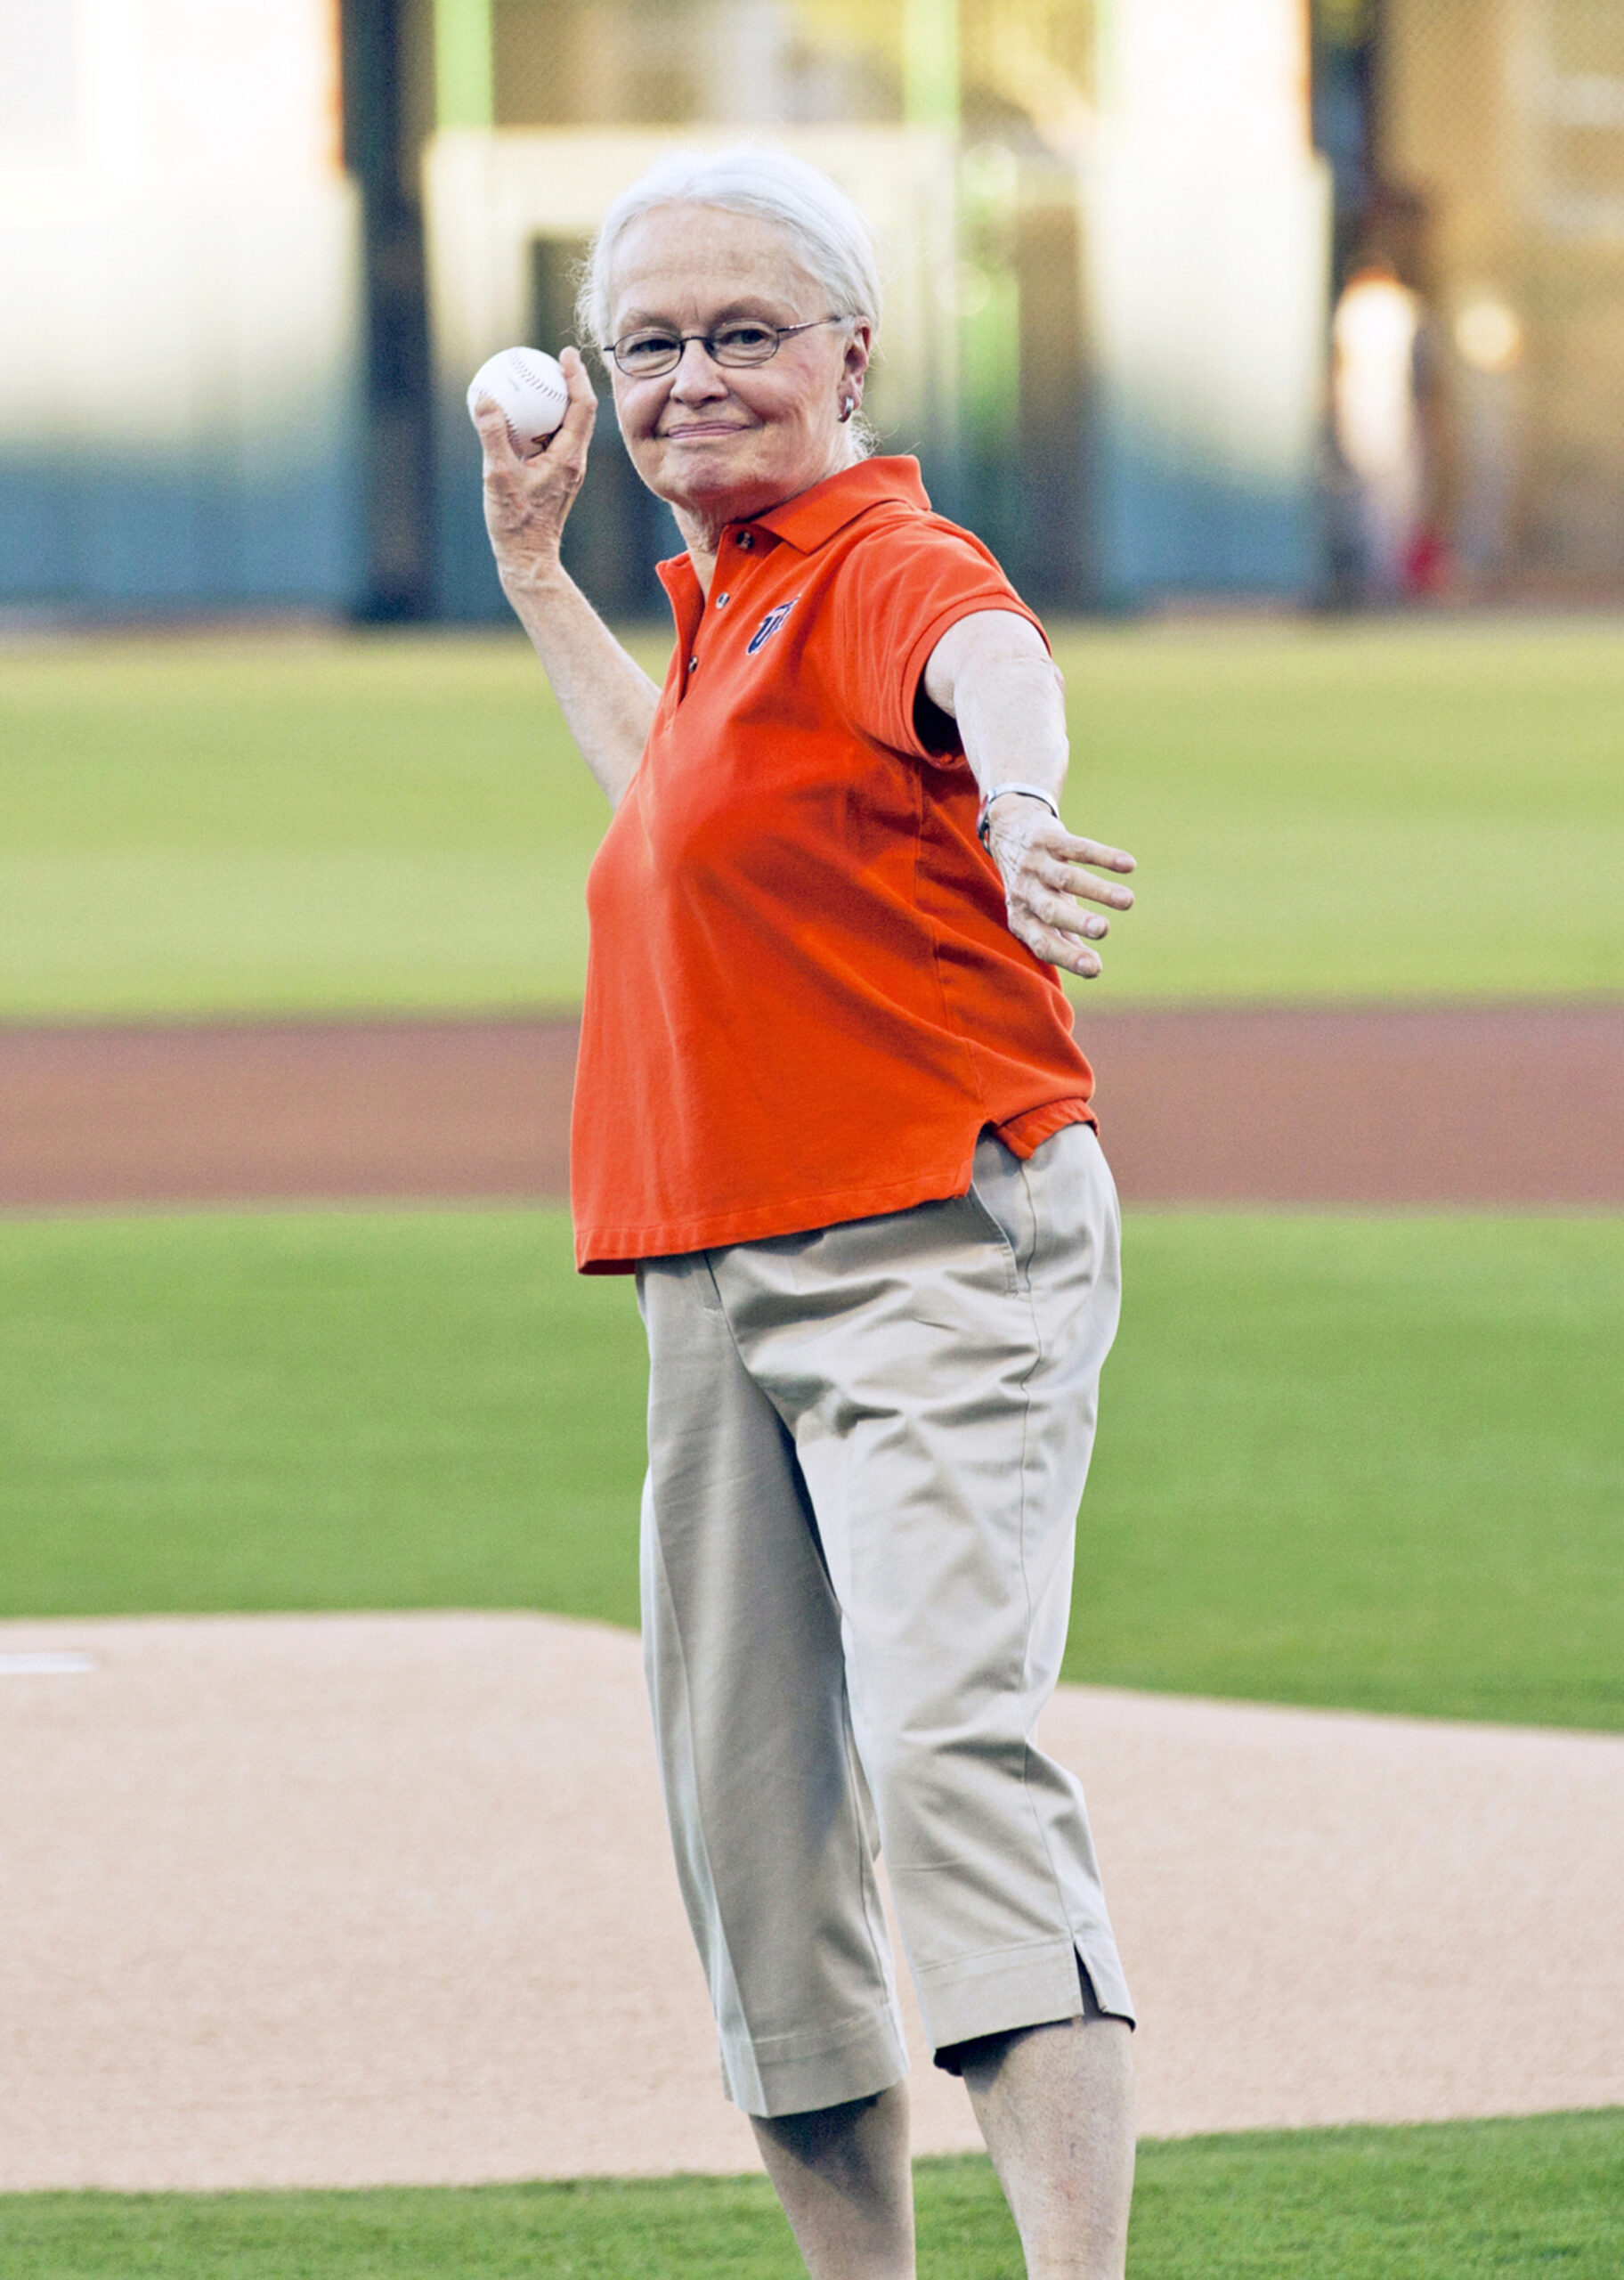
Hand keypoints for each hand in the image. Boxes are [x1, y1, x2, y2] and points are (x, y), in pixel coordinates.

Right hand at [472, 344, 597, 588]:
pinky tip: (518, 420)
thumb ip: (492, 435)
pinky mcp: (554, 480)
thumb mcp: (499, 475)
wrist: (528, 559)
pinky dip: (540, 425)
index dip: (576, 375)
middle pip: (579, 412)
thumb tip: (484, 396)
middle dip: (568, 382)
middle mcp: (573, 461)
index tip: (565, 353)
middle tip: (548, 360)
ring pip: (565, 427)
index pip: (583, 406)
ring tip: (534, 382)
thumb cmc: (515, 522)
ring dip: (555, 403)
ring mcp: (565, 471)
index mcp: (568, 457)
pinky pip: (550, 442)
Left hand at [984, 796, 1134, 979]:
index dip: (1067, 956)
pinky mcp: (1047, 838)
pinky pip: (1077, 848)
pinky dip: (1103, 856)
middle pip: (1050, 910)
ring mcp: (1035, 864)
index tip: (1095, 968)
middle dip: (1076, 921)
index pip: (1042, 943)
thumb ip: (1065, 941)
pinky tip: (1129, 865)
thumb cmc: (1035, 886)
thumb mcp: (1042, 915)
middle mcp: (1025, 892)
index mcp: (1022, 919)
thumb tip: (1093, 969)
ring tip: (1128, 901)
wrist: (1008, 831)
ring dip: (1098, 889)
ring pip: (1066, 878)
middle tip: (1104, 929)